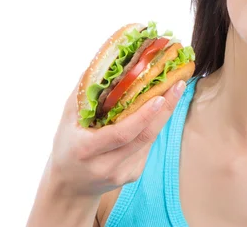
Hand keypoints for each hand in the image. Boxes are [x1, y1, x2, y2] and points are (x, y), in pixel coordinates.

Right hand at [27, 77, 185, 226]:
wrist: (71, 186)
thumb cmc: (68, 144)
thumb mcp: (67, 119)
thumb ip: (84, 94)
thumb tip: (103, 61)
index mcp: (87, 150)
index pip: (121, 133)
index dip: (142, 116)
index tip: (159, 97)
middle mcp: (107, 165)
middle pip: (144, 136)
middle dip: (165, 109)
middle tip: (178, 84)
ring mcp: (123, 172)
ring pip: (150, 139)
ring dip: (165, 114)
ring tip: (175, 89)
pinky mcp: (133, 174)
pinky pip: (147, 145)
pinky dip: (154, 125)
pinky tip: (160, 108)